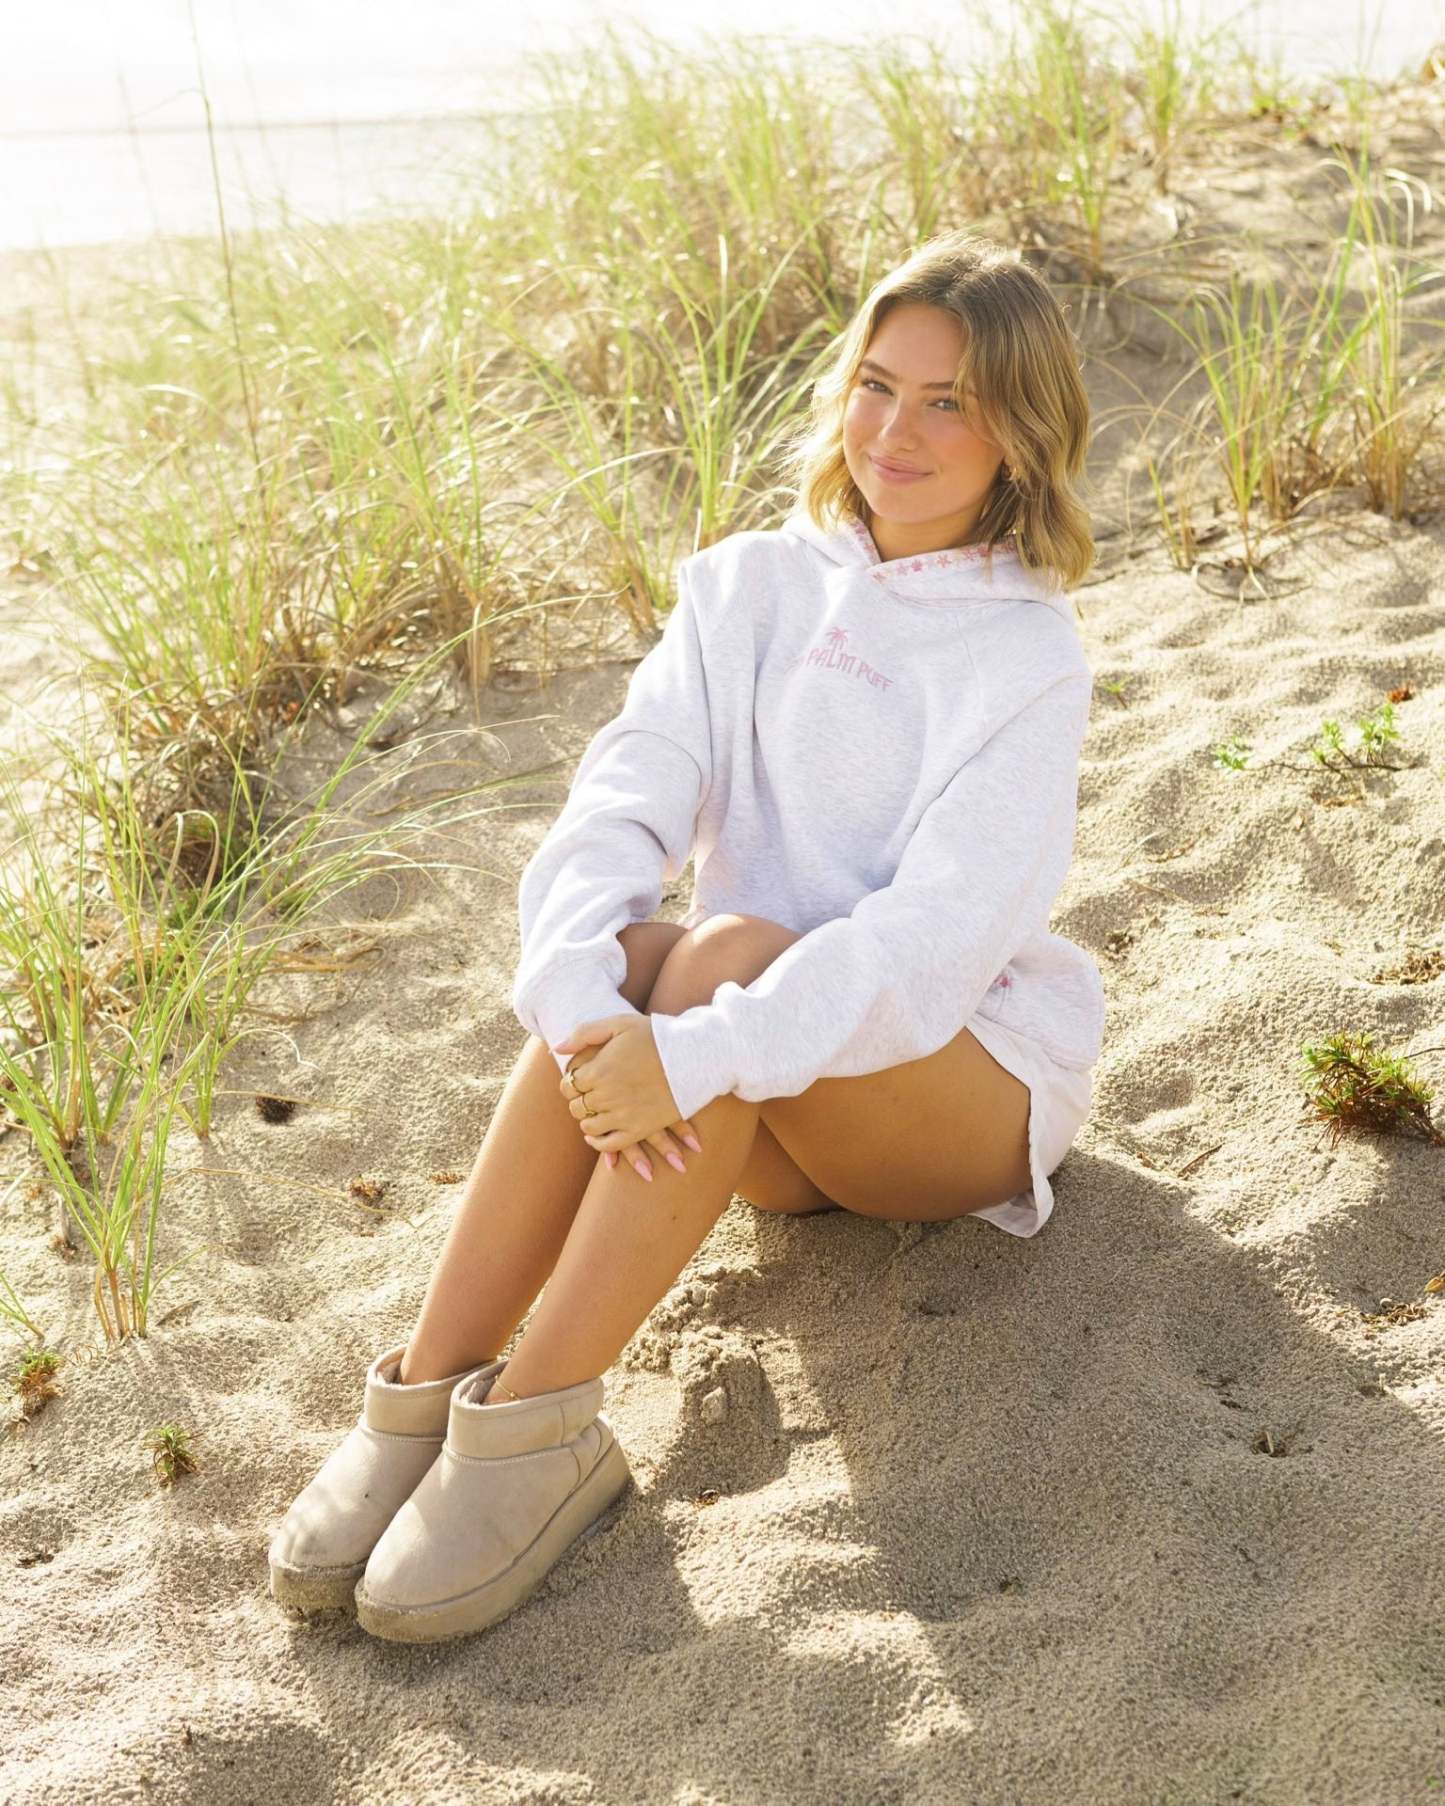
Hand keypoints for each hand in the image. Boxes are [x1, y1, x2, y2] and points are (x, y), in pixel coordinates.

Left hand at [553, 1015, 703, 1181]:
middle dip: (578, 1100)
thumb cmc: (655, 1036)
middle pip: (577, 1106)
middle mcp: (607, 1095)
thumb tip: (557, 1050)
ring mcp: (623, 1115)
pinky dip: (599, 1144)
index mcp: (599, 1070)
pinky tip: (596, 1137)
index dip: (569, 1082)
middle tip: (587, 1095)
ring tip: (593, 1112)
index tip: (578, 1080)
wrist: (693, 1055)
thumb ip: (584, 1034)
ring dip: (587, 1121)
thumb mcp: (618, 1023)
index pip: (568, 1084)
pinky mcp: (640, 1129)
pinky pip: (610, 1144)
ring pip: (589, 1127)